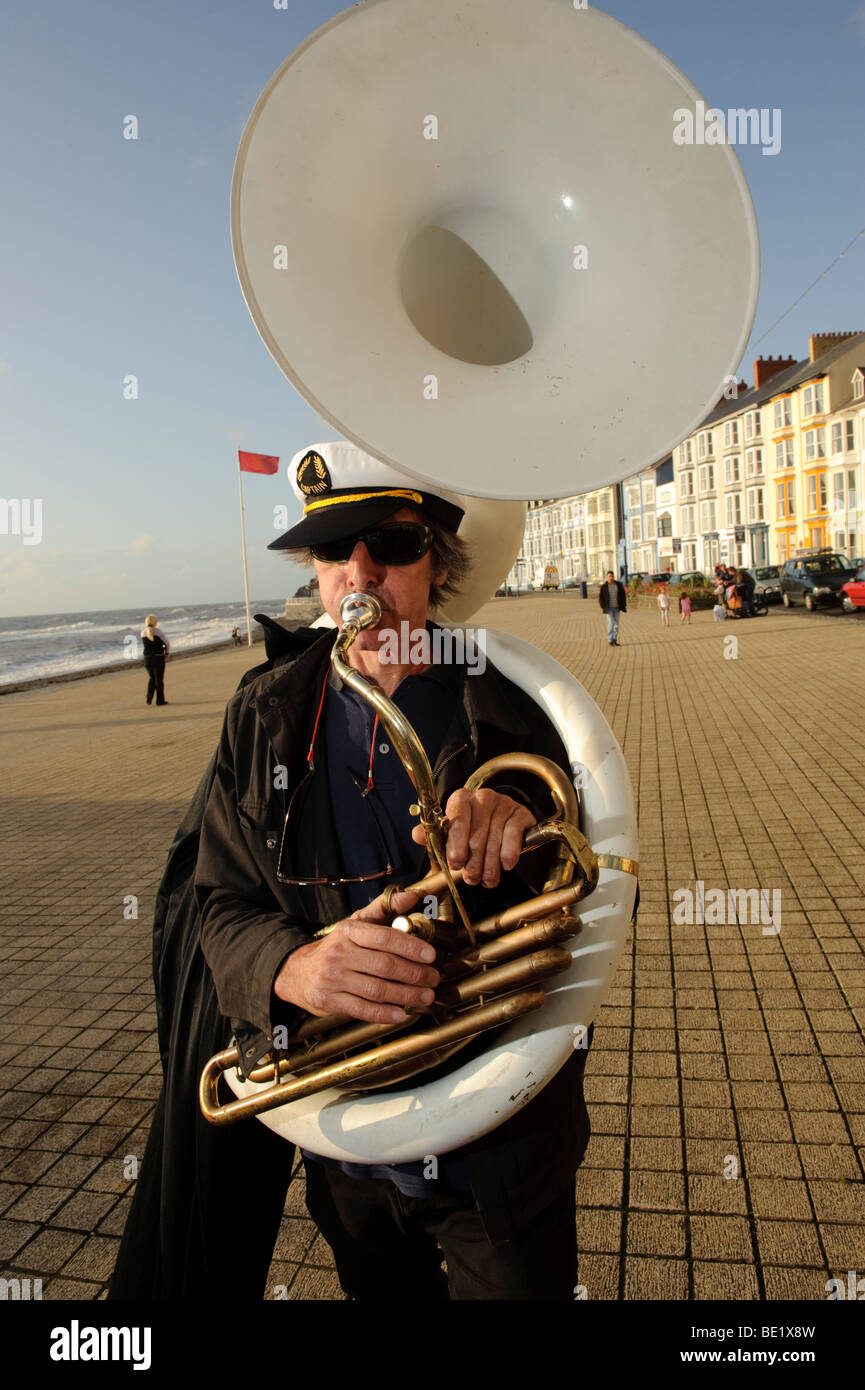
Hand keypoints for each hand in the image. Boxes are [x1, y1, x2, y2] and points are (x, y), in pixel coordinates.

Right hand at [273, 888, 439, 1023]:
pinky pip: (361, 1009)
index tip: (431, 955)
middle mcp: (339, 953)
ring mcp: (332, 978)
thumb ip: (384, 910)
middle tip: (433, 978)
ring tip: (425, 996)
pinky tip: (400, 1013)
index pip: (384, 937)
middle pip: (384, 965)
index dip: (410, 947)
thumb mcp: (355, 924)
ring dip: (406, 995)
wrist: (296, 971)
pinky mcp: (328, 1001)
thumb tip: (412, 896)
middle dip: (414, 974)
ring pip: (376, 989)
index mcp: (349, 931)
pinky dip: (384, 1013)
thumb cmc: (335, 948)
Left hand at [412, 788, 534, 887]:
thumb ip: (435, 836)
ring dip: (490, 863)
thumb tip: (416, 835)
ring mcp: (504, 803)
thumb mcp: (453, 835)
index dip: (456, 843)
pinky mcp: (521, 813)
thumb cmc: (475, 832)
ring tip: (487, 879)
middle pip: (477, 832)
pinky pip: (513, 834)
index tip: (455, 863)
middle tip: (471, 878)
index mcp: (462, 799)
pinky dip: (509, 852)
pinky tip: (506, 865)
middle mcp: (483, 797)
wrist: (505, 827)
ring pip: (495, 837)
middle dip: (473, 860)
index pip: (457, 817)